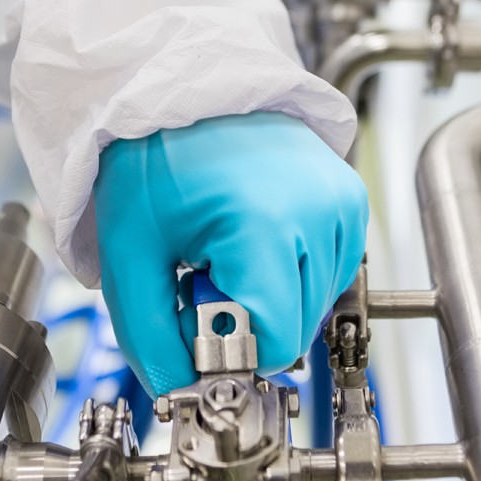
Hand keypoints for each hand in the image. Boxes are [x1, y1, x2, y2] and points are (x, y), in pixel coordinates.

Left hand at [93, 112, 368, 397]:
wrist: (187, 90)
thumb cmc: (154, 159)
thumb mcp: (129, 254)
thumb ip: (148, 338)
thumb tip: (178, 391)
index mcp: (265, 225)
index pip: (277, 341)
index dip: (232, 352)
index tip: (194, 320)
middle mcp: (319, 213)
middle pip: (298, 329)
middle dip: (247, 322)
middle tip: (201, 274)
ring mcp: (343, 204)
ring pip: (317, 306)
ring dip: (273, 301)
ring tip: (227, 251)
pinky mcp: (352, 200)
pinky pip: (330, 274)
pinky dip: (293, 277)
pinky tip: (255, 243)